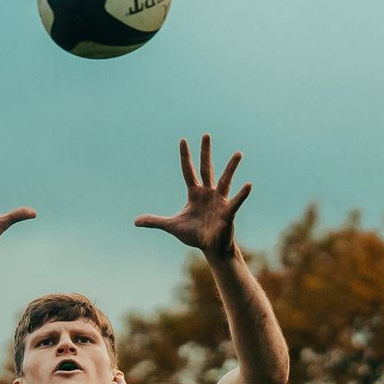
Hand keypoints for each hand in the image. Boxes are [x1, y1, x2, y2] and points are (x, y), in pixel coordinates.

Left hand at [135, 134, 251, 258]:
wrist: (211, 248)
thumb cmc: (194, 235)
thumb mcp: (172, 226)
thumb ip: (155, 221)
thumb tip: (135, 221)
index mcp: (195, 193)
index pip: (188, 171)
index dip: (185, 157)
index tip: (183, 140)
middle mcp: (208, 193)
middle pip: (206, 168)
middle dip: (205, 152)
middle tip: (206, 134)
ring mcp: (220, 201)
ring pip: (225, 180)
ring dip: (231, 168)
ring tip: (238, 153)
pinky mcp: (229, 212)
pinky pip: (236, 201)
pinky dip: (242, 194)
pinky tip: (248, 184)